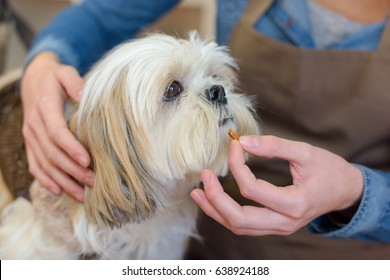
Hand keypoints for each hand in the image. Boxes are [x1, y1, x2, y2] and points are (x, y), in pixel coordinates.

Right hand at [21, 52, 93, 201]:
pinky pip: (35, 165)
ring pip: (44, 163)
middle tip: (93, 182)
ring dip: (63, 180)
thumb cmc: (56, 79)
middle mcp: (34, 125)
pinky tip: (59, 191)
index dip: (71, 148)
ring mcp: (30, 137)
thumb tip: (85, 95)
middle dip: (72, 170)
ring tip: (82, 195)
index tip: (87, 161)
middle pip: (52, 152)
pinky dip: (46, 180)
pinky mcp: (30, 144)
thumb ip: (74, 82)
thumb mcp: (65, 73)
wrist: (34, 82)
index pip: (57, 132)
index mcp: (45, 108)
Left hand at [191, 135, 363, 235]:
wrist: (345, 190)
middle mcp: (285, 222)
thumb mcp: (305, 152)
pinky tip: (212, 201)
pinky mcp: (275, 226)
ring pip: (239, 227)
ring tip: (198, 193)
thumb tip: (243, 140)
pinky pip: (244, 226)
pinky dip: (225, 215)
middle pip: (240, 219)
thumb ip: (274, 146)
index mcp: (295, 204)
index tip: (234, 144)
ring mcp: (279, 227)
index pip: (252, 189)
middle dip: (217, 198)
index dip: (237, 166)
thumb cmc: (329, 170)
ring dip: (216, 210)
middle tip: (205, 176)